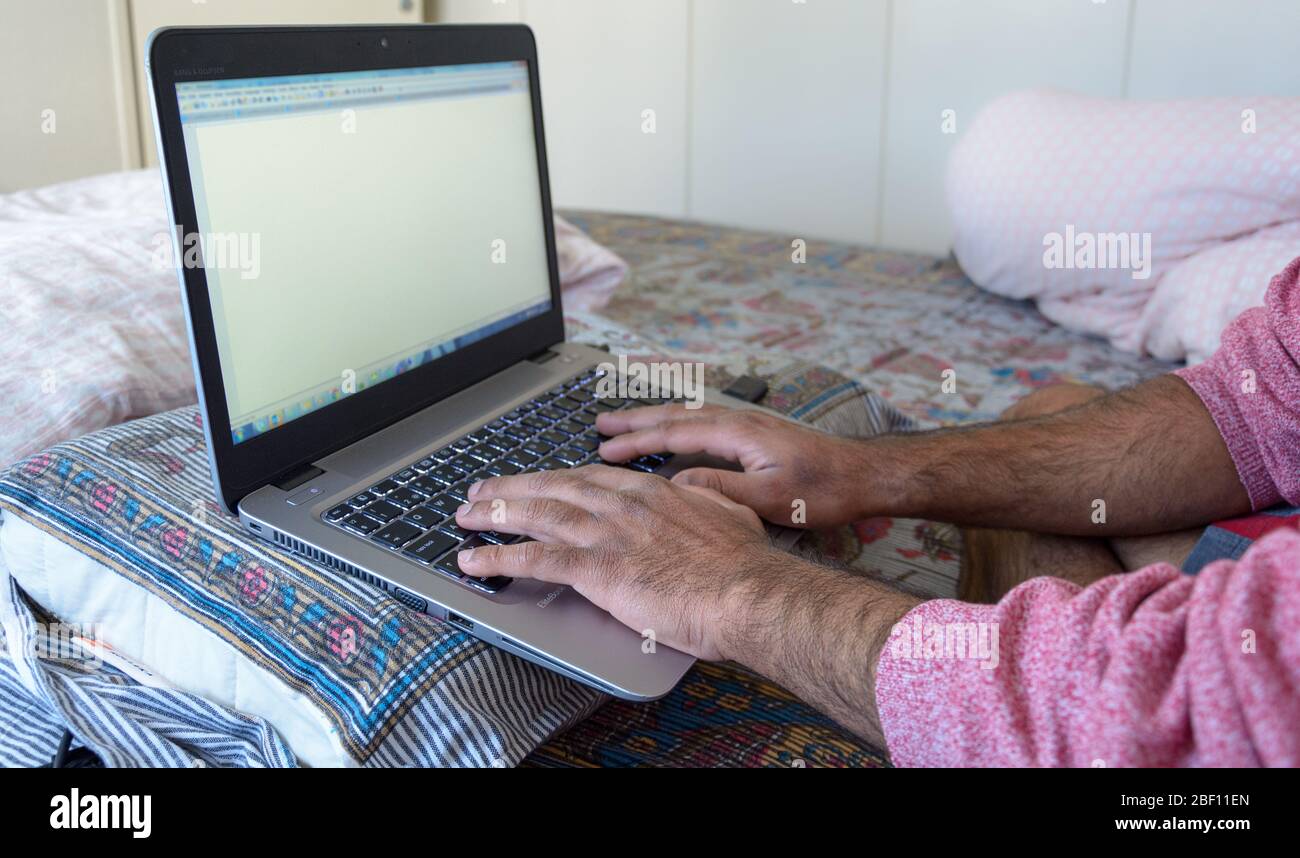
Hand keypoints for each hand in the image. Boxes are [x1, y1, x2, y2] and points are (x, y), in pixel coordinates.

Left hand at [453, 465, 788, 660]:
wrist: (747, 592)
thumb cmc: (744, 565)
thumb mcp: (730, 515)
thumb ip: (705, 502)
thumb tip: (698, 494)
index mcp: (651, 492)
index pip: (589, 477)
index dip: (554, 478)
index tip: (535, 480)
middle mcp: (622, 505)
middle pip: (553, 488)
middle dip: (511, 488)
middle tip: (481, 491)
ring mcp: (607, 534)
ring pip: (536, 514)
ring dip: (494, 514)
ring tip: (464, 517)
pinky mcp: (597, 569)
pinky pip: (535, 559)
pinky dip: (499, 558)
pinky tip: (474, 561)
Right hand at [595, 404, 875, 528]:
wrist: (864, 475)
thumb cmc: (824, 489)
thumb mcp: (770, 498)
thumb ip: (723, 490)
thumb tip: (680, 483)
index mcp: (737, 433)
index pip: (675, 433)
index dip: (637, 441)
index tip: (606, 448)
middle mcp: (738, 421)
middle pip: (675, 416)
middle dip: (635, 420)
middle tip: (599, 424)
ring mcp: (746, 425)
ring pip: (688, 416)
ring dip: (653, 419)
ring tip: (622, 423)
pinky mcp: (754, 434)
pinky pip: (703, 423)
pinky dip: (676, 425)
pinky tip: (670, 433)